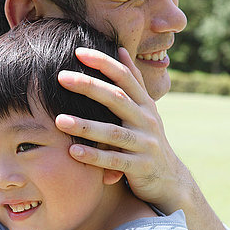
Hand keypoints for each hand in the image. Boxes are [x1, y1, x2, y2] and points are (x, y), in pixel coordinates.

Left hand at [56, 47, 187, 208]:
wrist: (170, 179)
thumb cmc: (148, 140)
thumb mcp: (146, 110)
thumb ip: (133, 83)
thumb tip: (120, 49)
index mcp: (145, 105)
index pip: (125, 77)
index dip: (104, 63)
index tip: (78, 52)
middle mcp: (147, 121)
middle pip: (117, 99)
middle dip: (89, 86)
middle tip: (61, 77)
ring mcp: (145, 144)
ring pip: (114, 133)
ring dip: (86, 126)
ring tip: (59, 121)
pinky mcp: (141, 168)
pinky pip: (115, 161)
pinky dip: (95, 157)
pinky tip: (73, 152)